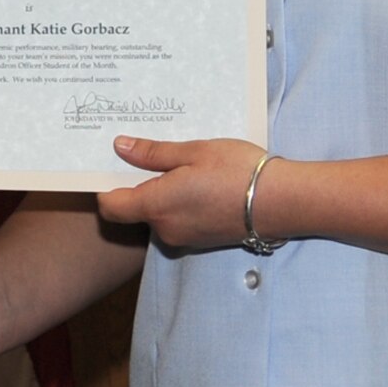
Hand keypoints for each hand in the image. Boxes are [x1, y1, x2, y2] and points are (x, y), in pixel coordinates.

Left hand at [96, 135, 268, 247]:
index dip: (105, 187)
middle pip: (134, 210)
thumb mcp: (193, 151)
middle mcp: (166, 228)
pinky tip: (198, 181)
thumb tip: (120, 147)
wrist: (282, 201)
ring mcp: (185, 237)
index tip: (110, 165)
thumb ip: (153, 153)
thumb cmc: (237, 171)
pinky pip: (178, 220)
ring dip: (161, 193)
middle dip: (137, 184)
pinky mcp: (202, 239)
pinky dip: (180, 203)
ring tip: (180, 163)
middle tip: (149, 153)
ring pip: (158, 214)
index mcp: (157, 205)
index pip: (111, 206)